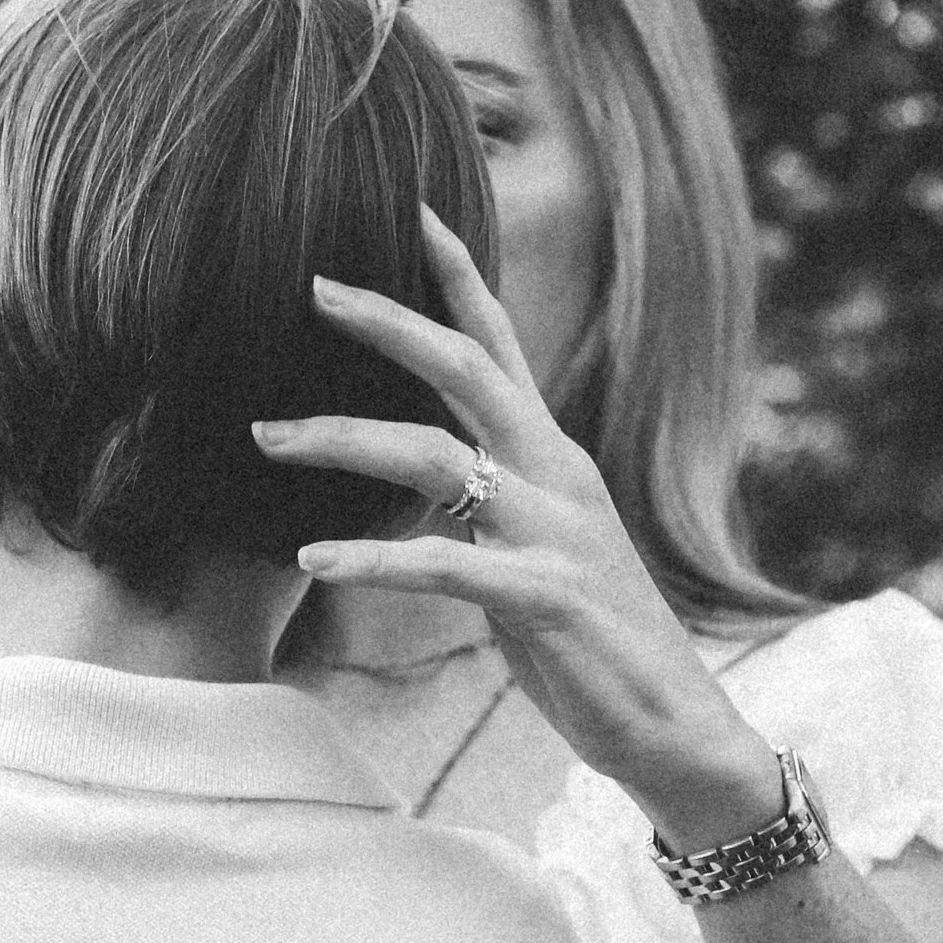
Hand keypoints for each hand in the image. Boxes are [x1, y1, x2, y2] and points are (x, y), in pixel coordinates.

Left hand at [254, 213, 781, 850]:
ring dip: (343, 438)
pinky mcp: (547, 599)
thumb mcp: (536, 554)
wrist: (678, 730)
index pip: (502, 348)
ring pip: (437, 457)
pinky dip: (373, 557)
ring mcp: (555, 534)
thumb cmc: (596, 646)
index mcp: (554, 461)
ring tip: (265, 437)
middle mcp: (558, 477)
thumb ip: (488, 507)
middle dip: (388, 322)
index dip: (460, 278)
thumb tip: (427, 480)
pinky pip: (444, 564)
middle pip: (468, 370)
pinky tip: (315, 557)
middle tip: (312, 284)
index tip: (414, 212)